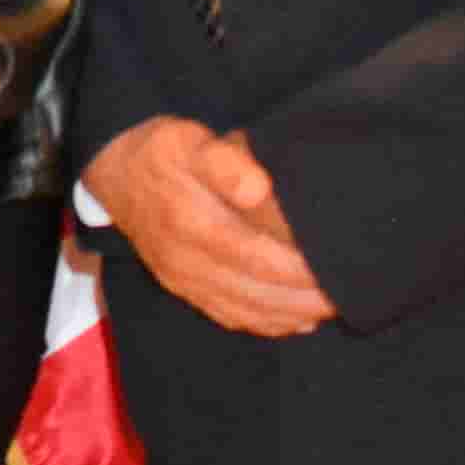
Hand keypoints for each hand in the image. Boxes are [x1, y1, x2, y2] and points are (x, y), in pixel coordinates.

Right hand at [82, 117, 335, 336]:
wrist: (117, 175)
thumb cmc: (162, 153)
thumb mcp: (188, 140)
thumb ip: (224, 162)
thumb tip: (258, 189)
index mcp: (191, 227)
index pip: (255, 259)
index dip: (298, 272)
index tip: (335, 269)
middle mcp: (187, 263)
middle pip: (256, 294)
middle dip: (305, 299)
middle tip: (347, 294)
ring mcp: (184, 281)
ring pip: (246, 312)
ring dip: (292, 316)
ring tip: (331, 308)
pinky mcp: (184, 289)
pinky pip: (230, 316)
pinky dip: (267, 324)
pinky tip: (296, 320)